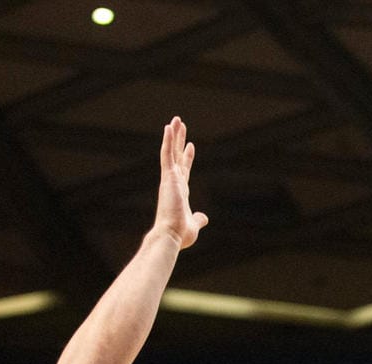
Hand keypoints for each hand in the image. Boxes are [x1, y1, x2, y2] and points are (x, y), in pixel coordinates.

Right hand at [151, 117, 207, 248]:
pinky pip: (167, 155)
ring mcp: (170, 179)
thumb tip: (204, 218)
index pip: (184, 170)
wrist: (171, 236)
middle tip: (179, 124)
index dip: (187, 158)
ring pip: (170, 151)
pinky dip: (168, 141)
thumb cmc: (180, 234)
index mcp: (180, 192)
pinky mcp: (168, 177)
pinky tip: (169, 127)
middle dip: (178, 140)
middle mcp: (173, 183)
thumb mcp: (194, 225)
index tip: (190, 145)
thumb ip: (198, 219)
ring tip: (176, 119)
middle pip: (176, 156)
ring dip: (173, 135)